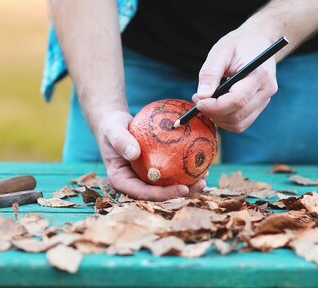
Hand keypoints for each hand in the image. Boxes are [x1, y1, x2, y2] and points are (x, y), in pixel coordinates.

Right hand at [93, 109, 207, 200]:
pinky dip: (185, 169)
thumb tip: (134, 153)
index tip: (183, 188)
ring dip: (188, 184)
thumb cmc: (111, 127)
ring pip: (167, 185)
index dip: (164, 195)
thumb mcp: (113, 131)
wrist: (115, 123)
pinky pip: (170, 172)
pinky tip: (200, 163)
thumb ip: (121, 141)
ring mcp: (145, 177)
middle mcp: (135, 183)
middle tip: (201, 184)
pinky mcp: (154, 168)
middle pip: (159, 194)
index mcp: (122, 181)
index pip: (144, 193)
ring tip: (205, 176)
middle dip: (182, 193)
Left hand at [193, 29, 278, 132]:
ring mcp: (265, 99)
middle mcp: (266, 90)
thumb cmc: (239, 43)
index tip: (198, 100)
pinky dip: (225, 119)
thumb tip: (202, 95)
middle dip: (213, 113)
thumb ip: (210, 73)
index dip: (214, 106)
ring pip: (239, 123)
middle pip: (238, 115)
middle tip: (198, 99)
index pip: (237, 100)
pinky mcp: (260, 105)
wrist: (259, 41)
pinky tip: (216, 106)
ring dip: (218, 118)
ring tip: (206, 102)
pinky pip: (242, 122)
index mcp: (259, 74)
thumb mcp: (220, 51)